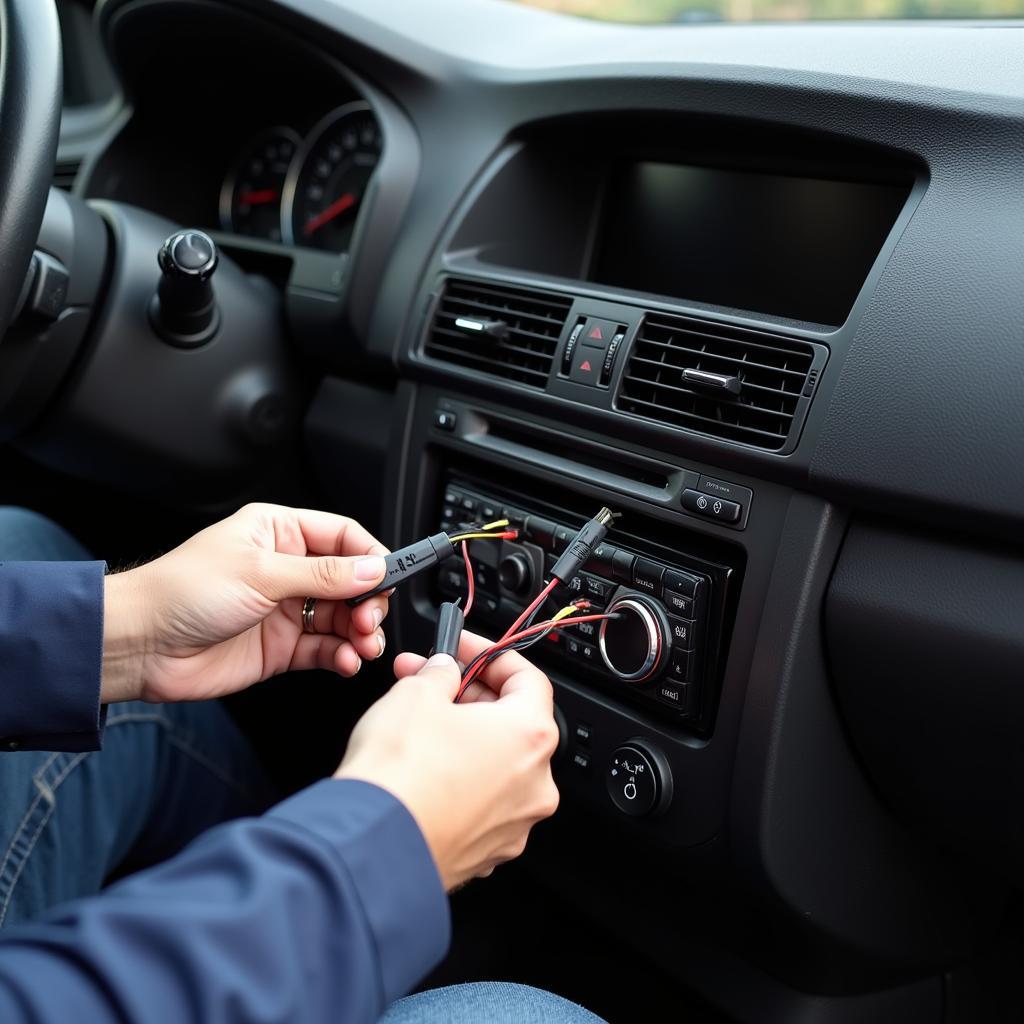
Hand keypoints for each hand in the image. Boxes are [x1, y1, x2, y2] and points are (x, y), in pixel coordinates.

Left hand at [101, 503, 390, 703]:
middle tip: (370, 620)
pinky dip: (341, 656)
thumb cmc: (182, 591)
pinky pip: (325, 649)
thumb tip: (372, 568)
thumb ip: (324, 575)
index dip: (371, 556)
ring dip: (360, 633)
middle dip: (368, 601)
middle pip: (350, 580)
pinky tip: (346, 661)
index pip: (343, 536)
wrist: (140, 646)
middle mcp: (286, 568)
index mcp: (279, 533)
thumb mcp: (261, 573)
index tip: (389, 579)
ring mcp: (285, 609)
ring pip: (342, 618)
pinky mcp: (281, 647)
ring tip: (363, 646)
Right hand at [335, 631, 560, 890]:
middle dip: (467, 694)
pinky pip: (482, 802)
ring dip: (463, 737)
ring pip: (496, 764)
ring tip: (418, 723)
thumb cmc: (400, 775)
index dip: (489, 655)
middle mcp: (535, 783)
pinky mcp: (488, 852)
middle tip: (427, 681)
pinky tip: (423, 769)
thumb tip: (443, 670)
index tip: (461, 648)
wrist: (373, 847)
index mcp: (530, 736)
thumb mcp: (415, 694)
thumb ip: (439, 673)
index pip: (527, 678)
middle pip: (512, 721)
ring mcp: (515, 823)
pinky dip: (459, 780)